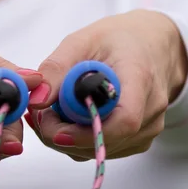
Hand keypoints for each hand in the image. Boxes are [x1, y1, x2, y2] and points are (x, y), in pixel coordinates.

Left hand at [25, 10, 187, 160]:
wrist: (151, 44)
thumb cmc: (118, 39)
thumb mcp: (83, 40)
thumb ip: (57, 68)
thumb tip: (35, 101)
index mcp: (140, 78)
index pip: (124, 120)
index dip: (88, 134)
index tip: (54, 130)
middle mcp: (151, 109)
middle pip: (107, 140)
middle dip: (64, 135)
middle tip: (38, 116)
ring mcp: (149, 128)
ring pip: (100, 149)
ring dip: (68, 139)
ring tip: (48, 113)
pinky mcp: (139, 138)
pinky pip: (104, 148)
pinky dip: (78, 140)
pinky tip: (63, 120)